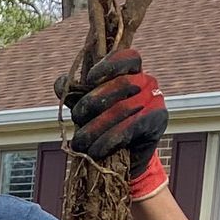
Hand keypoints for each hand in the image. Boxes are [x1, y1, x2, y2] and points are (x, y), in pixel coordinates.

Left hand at [62, 48, 167, 190]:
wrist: (124, 161)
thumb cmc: (105, 128)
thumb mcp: (88, 109)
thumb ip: (76, 94)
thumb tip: (61, 83)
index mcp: (131, 72)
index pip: (128, 57)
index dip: (109, 65)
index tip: (90, 78)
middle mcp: (147, 82)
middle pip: (121, 84)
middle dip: (92, 102)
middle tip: (76, 118)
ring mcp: (155, 100)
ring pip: (122, 108)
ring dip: (95, 127)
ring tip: (80, 143)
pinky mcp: (158, 121)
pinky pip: (131, 127)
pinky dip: (109, 140)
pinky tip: (95, 150)